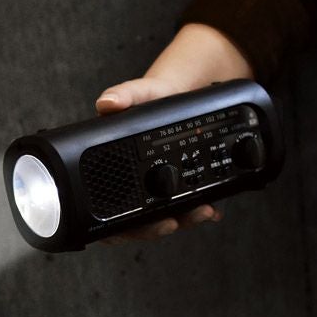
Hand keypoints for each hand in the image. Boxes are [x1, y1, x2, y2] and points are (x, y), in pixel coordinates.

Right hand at [94, 23, 254, 243]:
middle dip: (154, 226)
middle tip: (171, 223)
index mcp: (118, 165)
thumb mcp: (144, 91)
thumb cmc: (157, 93)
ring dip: (182, 219)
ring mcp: (157, 183)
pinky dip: (198, 209)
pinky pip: (185, 204)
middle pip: (135, 218)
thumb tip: (106, 103)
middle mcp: (135, 179)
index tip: (128, 229)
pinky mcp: (180, 182)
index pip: (107, 203)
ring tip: (202, 212)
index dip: (114, 222)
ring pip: (162, 215)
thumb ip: (125, 94)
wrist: (186, 88)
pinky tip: (211, 208)